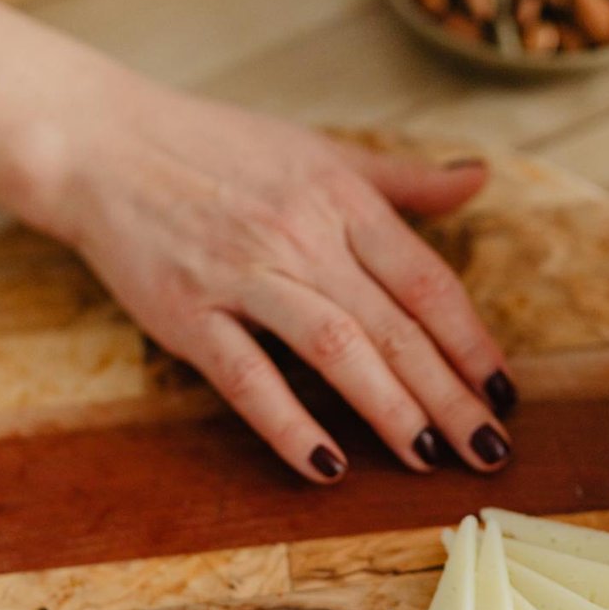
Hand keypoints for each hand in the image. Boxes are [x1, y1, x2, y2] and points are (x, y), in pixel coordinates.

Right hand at [23, 75, 514, 482]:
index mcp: (341, 198)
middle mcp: (302, 235)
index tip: (504, 394)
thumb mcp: (318, 151)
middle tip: (489, 450)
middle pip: (395, 325)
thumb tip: (478, 177)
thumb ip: (401, 180)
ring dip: (390, 408)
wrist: (104, 145)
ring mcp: (243, 275)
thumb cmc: (216, 151)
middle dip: (450, 394)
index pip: (427, 281)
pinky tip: (327, 464)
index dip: (472, 342)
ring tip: (430, 457)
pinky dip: (288, 423)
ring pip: (336, 348)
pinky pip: (248, 377)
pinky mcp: (188, 313)